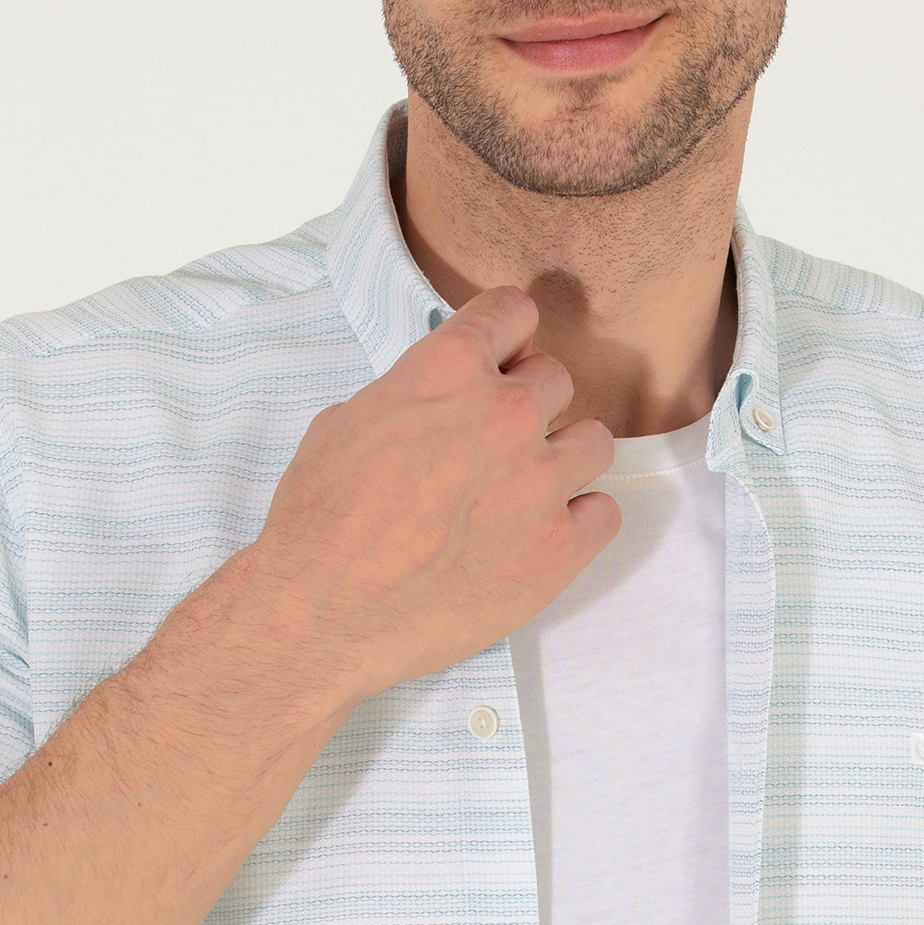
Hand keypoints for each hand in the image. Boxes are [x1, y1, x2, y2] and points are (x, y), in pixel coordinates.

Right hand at [242, 287, 619, 702]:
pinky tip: (536, 536)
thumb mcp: (347, 423)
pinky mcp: (560, 546)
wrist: (322, 613)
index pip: (514, 311)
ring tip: (522, 493)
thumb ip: (411, 396)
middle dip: (527, 408)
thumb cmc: (319, 522)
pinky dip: (578, 522)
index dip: (503, 340)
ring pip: (593, 442)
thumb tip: (435, 403)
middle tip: (492, 449)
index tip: (498, 363)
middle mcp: (505, 413)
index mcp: (449, 368)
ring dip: (563, 460)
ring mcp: (540, 481)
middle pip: (556, 380)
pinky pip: (604, 512)